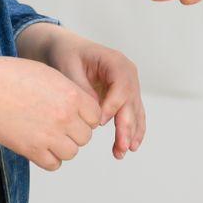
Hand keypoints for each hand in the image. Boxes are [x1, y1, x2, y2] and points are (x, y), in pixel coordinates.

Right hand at [0, 57, 103, 171]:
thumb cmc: (9, 77)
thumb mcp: (46, 74)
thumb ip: (67, 91)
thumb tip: (78, 106)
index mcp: (71, 95)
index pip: (95, 116)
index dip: (84, 117)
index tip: (71, 115)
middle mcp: (65, 116)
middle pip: (85, 136)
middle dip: (73, 133)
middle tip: (55, 126)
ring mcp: (49, 135)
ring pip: (71, 152)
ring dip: (62, 147)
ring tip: (46, 137)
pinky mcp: (32, 150)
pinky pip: (53, 164)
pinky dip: (48, 159)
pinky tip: (38, 147)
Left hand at [22, 26, 147, 157]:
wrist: (67, 49)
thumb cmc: (67, 54)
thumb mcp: (68, 66)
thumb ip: (81, 87)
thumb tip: (94, 112)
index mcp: (116, 62)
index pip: (122, 87)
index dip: (112, 106)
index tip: (99, 123)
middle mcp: (128, 73)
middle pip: (132, 102)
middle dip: (126, 126)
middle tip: (121, 147)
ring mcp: (129, 85)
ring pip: (135, 112)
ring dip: (130, 133)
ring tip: (121, 152)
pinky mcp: (125, 96)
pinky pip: (133, 114)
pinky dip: (132, 130)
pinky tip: (130, 146)